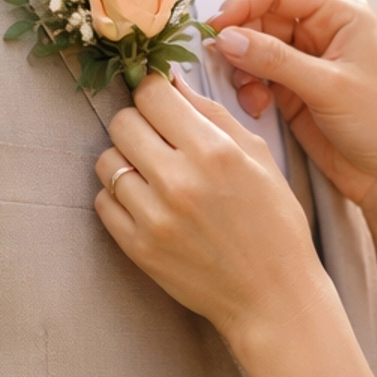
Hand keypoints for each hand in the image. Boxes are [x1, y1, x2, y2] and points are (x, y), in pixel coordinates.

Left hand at [94, 74, 321, 343]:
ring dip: (126, 161)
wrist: (272, 296)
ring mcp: (154, 217)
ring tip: (153, 174)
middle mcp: (179, 181)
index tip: (161, 102)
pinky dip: (120, 197)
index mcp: (214, 151)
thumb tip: (172, 80)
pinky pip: (104, 202)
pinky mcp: (138, 248)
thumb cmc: (273, 223)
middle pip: (121, 123)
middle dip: (138, 123)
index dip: (153, 92)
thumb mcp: (258, 156)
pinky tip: (147, 202)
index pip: (151, 94)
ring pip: (106, 161)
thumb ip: (212, 114)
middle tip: (158, 138)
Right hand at [209, 0, 376, 208]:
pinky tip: (258, 107)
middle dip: (240, 40)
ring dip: (243, 69)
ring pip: (253, 49)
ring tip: (250, 94)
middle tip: (224, 64)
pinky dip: (249, 89)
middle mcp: (319, 31)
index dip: (244, 3)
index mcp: (339, 13)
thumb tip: (225, 38)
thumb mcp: (328, 86)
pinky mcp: (292, 90)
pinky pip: (256, 78)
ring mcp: (304, 61)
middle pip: (260, 18)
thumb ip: (275, 59)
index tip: (217, 27)